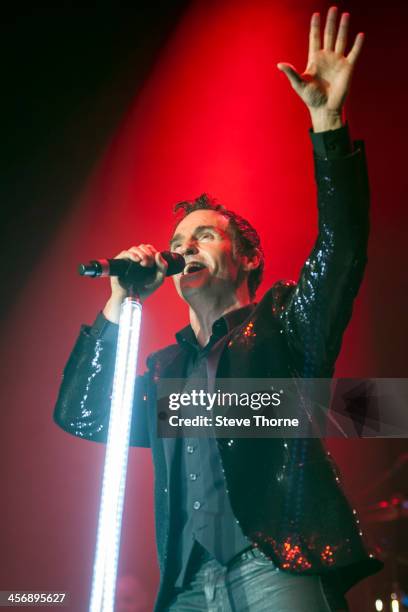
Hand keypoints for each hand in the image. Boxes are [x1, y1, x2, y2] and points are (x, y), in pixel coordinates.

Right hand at [103, 244, 167, 322]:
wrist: (132, 299)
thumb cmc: (144, 290)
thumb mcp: (158, 279)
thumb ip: (163, 267)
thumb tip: (158, 253)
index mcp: (145, 261)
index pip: (149, 249)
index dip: (153, 252)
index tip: (154, 263)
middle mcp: (136, 259)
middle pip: (142, 247)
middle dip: (148, 254)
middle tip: (149, 264)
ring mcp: (128, 261)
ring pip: (134, 248)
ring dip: (142, 253)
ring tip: (144, 263)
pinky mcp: (120, 263)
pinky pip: (125, 253)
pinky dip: (131, 254)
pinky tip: (136, 260)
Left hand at [277, 6, 363, 130]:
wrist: (324, 109)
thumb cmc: (310, 99)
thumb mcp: (299, 85)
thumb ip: (291, 73)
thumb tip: (279, 64)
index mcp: (314, 60)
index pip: (315, 39)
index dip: (315, 27)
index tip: (316, 14)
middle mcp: (327, 58)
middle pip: (329, 35)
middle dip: (330, 22)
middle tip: (333, 8)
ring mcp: (338, 62)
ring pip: (341, 40)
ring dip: (343, 28)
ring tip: (345, 14)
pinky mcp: (348, 68)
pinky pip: (354, 53)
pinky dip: (357, 44)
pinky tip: (360, 35)